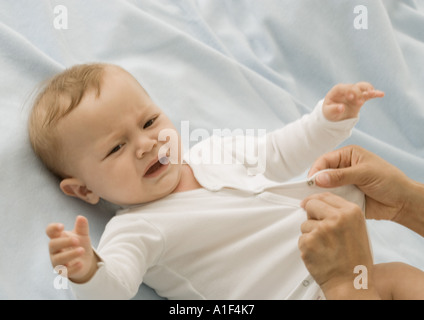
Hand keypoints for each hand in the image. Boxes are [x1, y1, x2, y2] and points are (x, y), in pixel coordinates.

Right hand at [46, 215, 98, 282]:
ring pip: (58, 259)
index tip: (62, 226)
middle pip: (52, 244)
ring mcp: (57, 261)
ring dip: (70, 254)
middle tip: (77, 240)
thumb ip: (82, 227)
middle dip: (64, 242)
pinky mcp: (63, 272)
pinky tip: (81, 264)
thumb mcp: (82, 235)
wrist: (85, 261)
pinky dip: (73, 268)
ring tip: (82, 250)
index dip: (53, 228)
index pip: (50, 231)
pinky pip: (65, 271)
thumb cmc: (79, 245)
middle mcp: (55, 250)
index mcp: (58, 238)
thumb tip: (81, 217)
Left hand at [299, 192, 378, 298]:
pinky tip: (320, 254)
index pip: (325, 196)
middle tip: (320, 230)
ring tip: (325, 247)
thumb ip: (341, 213)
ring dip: (310, 234)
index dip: (316, 201)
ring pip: (305, 224)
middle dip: (311, 215)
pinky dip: (307, 246)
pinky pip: (302, 238)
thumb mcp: (357, 228)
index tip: (311, 205)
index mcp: (351, 212)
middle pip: (311, 205)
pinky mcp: (309, 242)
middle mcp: (337, 218)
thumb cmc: (355, 259)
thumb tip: (320, 203)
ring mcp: (321, 230)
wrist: (351, 283)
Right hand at [308, 145, 423, 236]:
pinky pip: (331, 198)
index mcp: (348, 155)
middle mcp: (343, 168)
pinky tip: (323, 206)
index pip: (325, 160)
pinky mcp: (344, 197)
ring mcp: (343, 183)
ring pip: (324, 187)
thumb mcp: (365, 174)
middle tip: (310, 192)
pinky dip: (327, 202)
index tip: (311, 181)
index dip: (316, 170)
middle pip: (322, 173)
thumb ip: (341, 176)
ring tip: (315, 200)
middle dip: (316, 182)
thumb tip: (319, 178)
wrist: (402, 202)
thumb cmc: (389, 181)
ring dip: (320, 193)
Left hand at [322, 82, 383, 120]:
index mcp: (337, 90)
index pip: (343, 87)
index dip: (348, 90)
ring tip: (372, 94)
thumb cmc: (329, 112)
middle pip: (354, 87)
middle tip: (359, 103)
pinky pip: (368, 94)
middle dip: (358, 93)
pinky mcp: (360, 98)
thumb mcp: (328, 112)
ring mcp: (354, 93)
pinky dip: (374, 94)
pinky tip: (381, 94)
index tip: (351, 98)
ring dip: (368, 89)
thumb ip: (333, 110)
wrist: (335, 115)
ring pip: (363, 87)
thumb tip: (341, 108)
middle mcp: (346, 89)